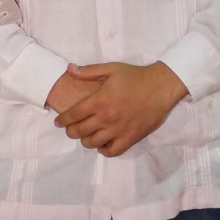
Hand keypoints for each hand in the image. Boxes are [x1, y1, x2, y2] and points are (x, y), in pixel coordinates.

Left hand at [53, 62, 188, 156]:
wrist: (161, 87)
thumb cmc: (135, 77)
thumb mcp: (110, 69)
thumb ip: (88, 71)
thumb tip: (68, 69)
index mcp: (99, 101)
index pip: (73, 115)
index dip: (63, 120)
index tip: (58, 122)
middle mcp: (106, 118)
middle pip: (80, 131)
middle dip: (71, 131)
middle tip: (70, 129)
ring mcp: (119, 130)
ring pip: (93, 143)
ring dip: (85, 140)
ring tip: (85, 136)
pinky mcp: (131, 137)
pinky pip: (113, 151)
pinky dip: (104, 150)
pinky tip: (102, 145)